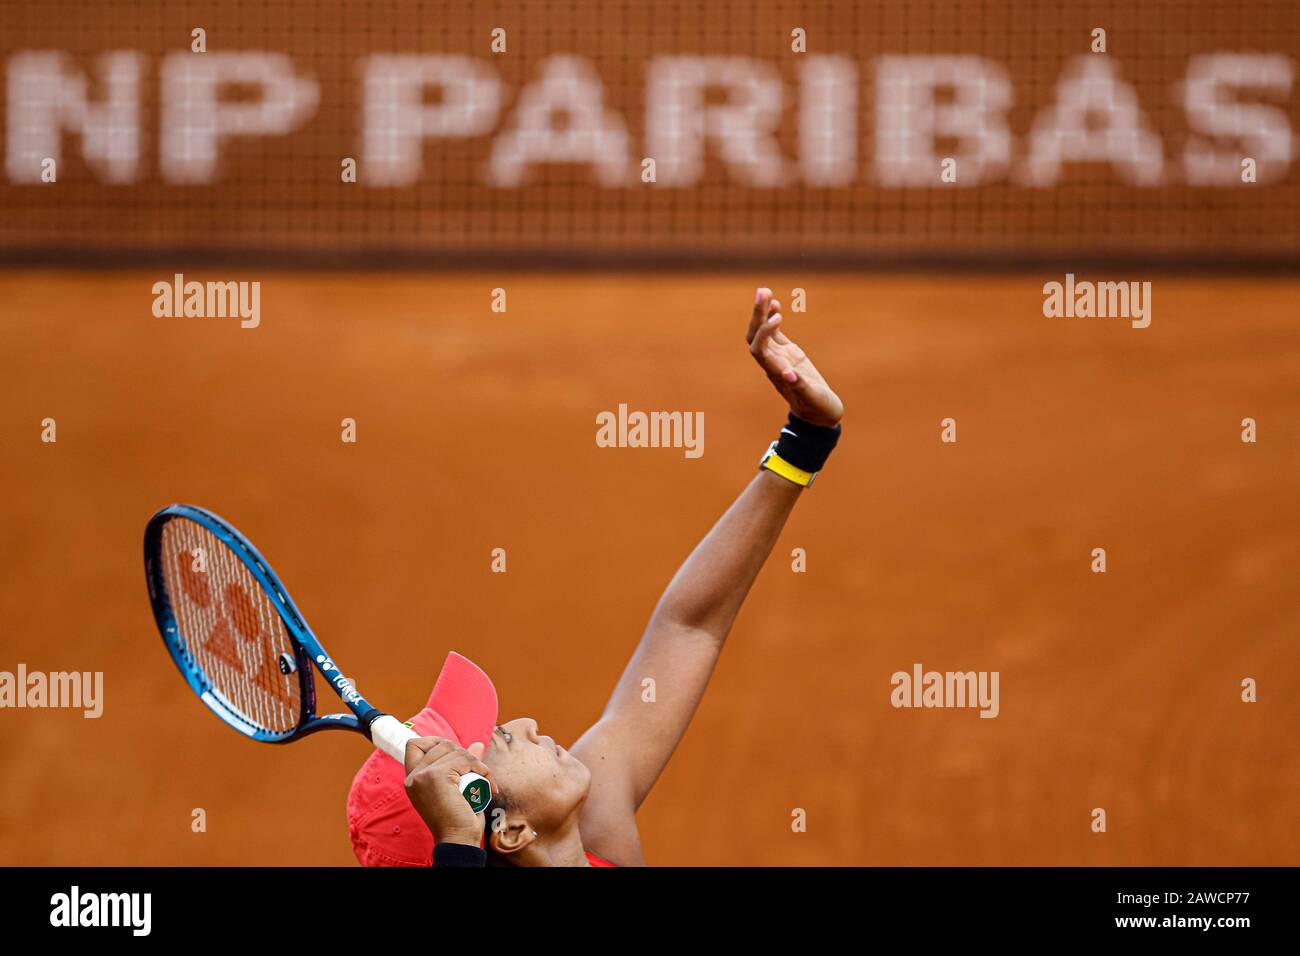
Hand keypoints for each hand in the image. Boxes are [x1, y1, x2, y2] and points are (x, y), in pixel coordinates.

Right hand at [403, 737, 496, 846]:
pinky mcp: (436, 776)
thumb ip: (463, 765)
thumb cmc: (458, 819)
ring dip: (474, 761)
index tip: (454, 755)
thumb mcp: (457, 788)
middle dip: (462, 753)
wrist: (458, 840)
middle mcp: (413, 777)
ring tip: (482, 780)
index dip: (435, 742)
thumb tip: (477, 744)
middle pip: (440, 743)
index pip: (414, 744)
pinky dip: (481, 768)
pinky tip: (488, 784)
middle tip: (474, 773)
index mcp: (412, 780)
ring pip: (454, 750)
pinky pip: (465, 759)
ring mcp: (422, 776)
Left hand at [747, 288, 843, 426]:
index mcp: (776, 373)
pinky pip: (774, 333)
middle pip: (755, 337)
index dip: (763, 332)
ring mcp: (779, 357)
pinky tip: (774, 303)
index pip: (759, 349)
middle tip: (762, 292)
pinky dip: (772, 317)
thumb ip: (801, 387)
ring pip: (763, 333)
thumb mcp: (813, 399)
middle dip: (757, 316)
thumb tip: (788, 374)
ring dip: (762, 313)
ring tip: (764, 291)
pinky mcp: (787, 353)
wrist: (819, 416)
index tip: (779, 317)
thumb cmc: (818, 409)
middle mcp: (773, 363)